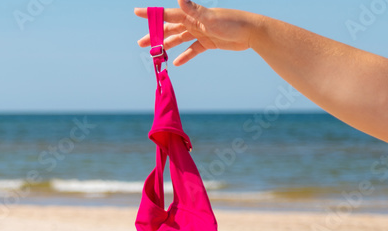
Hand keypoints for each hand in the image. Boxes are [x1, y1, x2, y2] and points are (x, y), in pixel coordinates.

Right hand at [134, 0, 255, 65]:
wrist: (251, 33)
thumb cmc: (232, 22)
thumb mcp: (210, 17)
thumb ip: (193, 9)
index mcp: (192, 15)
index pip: (167, 14)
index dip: (151, 14)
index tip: (136, 12)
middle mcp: (194, 22)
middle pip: (170, 29)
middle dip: (155, 35)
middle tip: (141, 43)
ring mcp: (200, 32)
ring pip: (178, 39)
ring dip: (166, 46)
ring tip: (154, 54)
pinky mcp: (208, 42)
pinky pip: (192, 49)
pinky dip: (184, 56)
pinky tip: (176, 63)